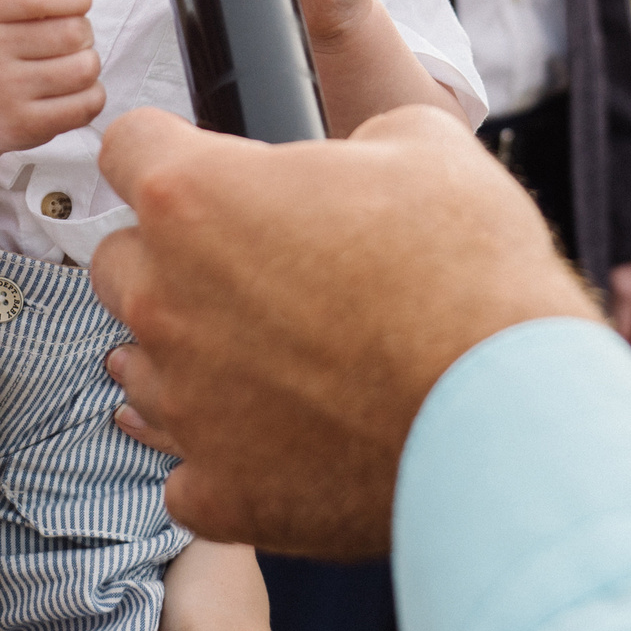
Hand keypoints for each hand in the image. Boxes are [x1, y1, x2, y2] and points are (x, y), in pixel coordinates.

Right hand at [0, 0, 105, 155]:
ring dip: (88, 64)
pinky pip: (89, 103)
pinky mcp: (24, 126)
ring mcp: (2, 93)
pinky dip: (91, 96)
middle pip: (73, 32)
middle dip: (83, 32)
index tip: (78, 0)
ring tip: (66, 66)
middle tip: (64, 42)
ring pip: (86, 69)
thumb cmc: (1, 39)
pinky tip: (68, 93)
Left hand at [92, 105, 597, 558]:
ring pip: (145, 365)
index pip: (127, 147)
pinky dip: (227, 454)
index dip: (173, 151)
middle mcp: (164, 301)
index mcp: (194, 198)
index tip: (211, 172)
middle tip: (260, 268)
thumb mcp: (422, 142)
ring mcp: (184, 404)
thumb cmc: (470, 270)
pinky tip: (287, 439)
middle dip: (173, 257)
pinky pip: (188, 468)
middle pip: (120, 261)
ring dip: (194, 354)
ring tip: (283, 358)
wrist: (510, 411)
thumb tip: (350, 158)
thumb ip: (350, 137)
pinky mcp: (217, 493)